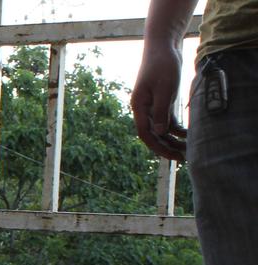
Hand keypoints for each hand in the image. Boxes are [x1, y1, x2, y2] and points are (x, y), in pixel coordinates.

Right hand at [131, 43, 186, 161]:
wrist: (163, 45)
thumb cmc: (162, 64)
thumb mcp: (164, 88)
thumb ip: (161, 111)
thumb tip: (159, 133)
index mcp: (139, 107)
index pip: (145, 134)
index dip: (157, 147)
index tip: (171, 156)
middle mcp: (144, 109)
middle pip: (153, 134)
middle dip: (166, 147)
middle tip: (183, 157)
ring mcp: (153, 106)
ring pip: (161, 129)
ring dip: (172, 140)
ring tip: (187, 150)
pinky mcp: (162, 101)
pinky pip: (168, 120)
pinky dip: (176, 128)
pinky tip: (187, 135)